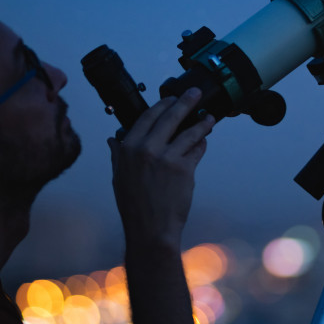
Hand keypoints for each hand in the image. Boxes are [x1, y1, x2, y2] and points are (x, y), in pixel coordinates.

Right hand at [107, 88, 214, 250]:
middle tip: (195, 94)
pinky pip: (196, 150)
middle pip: (170, 117)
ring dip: (201, 122)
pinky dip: (201, 143)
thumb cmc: (134, 205)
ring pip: (189, 132)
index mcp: (128, 149)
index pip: (147, 117)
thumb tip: (113, 140)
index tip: (171, 98)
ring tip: (209, 117)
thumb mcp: (118, 178)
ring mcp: (166, 158)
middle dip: (185, 102)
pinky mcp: (184, 169)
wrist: (150, 229)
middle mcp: (146, 149)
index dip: (162, 105)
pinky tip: (205, 139)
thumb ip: (118, 155)